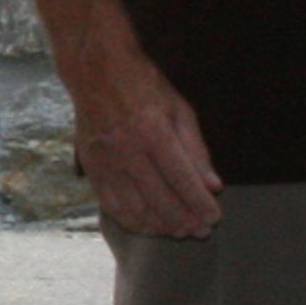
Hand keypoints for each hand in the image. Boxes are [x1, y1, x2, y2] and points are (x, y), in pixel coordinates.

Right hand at [73, 54, 223, 238]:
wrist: (96, 72)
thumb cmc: (144, 87)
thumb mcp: (180, 110)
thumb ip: (197, 150)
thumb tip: (213, 186)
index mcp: (153, 132)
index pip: (181, 179)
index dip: (199, 204)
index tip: (214, 218)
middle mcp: (127, 150)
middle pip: (159, 200)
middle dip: (184, 221)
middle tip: (200, 232)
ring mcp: (106, 161)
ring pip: (134, 209)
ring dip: (159, 226)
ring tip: (178, 231)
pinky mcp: (91, 167)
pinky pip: (111, 205)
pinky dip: (131, 221)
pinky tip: (148, 225)